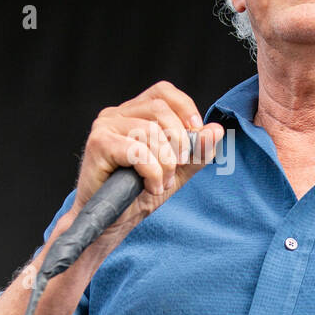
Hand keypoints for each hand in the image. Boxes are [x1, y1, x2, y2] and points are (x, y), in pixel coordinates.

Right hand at [72, 80, 224, 238]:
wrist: (111, 222)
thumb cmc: (138, 193)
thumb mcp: (177, 170)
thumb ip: (197, 151)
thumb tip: (216, 130)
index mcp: (134, 113)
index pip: (163, 92)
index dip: (184, 108)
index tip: (197, 132)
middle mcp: (116, 114)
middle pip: (159, 109)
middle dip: (179, 140)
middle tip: (178, 166)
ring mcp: (105, 127)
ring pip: (149, 131)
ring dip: (165, 163)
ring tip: (161, 183)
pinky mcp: (98, 144)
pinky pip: (137, 151)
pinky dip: (152, 172)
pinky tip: (150, 186)